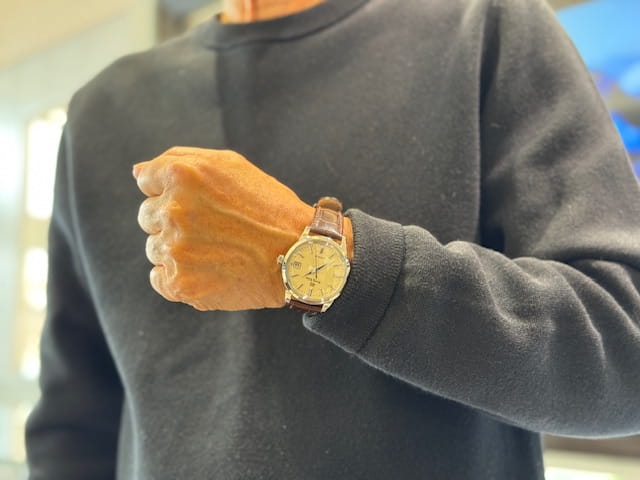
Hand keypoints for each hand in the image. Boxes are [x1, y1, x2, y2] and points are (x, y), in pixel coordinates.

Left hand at [133, 146, 314, 310]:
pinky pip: (159, 278)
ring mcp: (175, 249)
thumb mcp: (230, 165)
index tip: (200, 204)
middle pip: (147, 216)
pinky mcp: (180, 283)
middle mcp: (173, 210)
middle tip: (213, 229)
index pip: (147, 182)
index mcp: (182, 176)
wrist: (300, 255)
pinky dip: (178, 276)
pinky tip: (208, 270)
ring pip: (155, 248)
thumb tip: (138, 173)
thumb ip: (178, 159)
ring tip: (216, 251)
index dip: (174, 192)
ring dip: (178, 249)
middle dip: (174, 221)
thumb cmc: (268, 207)